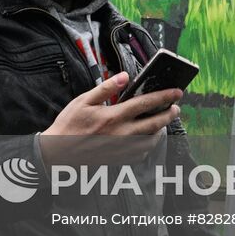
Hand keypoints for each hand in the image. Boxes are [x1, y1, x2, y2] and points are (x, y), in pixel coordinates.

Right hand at [39, 73, 181, 164]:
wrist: (58, 154)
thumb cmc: (69, 125)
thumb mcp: (83, 101)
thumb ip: (106, 88)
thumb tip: (124, 76)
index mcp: (114, 116)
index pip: (146, 103)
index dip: (164, 96)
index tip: (176, 92)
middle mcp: (122, 133)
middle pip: (155, 122)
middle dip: (170, 113)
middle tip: (176, 107)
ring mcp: (122, 148)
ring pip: (152, 140)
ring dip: (161, 129)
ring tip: (163, 121)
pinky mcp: (120, 159)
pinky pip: (142, 153)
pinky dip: (149, 144)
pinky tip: (147, 138)